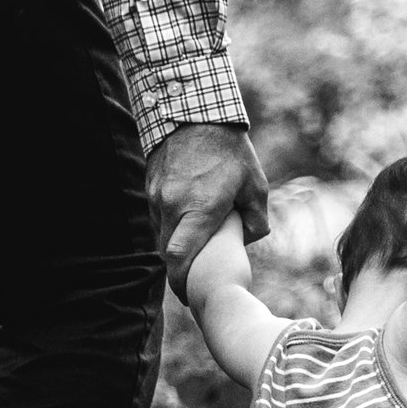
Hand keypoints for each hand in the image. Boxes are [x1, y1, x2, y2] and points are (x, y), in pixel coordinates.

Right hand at [148, 123, 270, 298]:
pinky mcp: (150, 187)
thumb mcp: (255, 185)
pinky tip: (184, 225)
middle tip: (192, 282)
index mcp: (199, 208)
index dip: (181, 282)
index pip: (181, 257)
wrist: (192, 111)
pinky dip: (169, 228)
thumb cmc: (230, 150)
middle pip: (167, 253)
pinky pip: (156, 218)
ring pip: (159, 236)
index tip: (188, 296)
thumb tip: (249, 239)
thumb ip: (256, 220)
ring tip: (192, 251)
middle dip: (178, 271)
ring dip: (173, 248)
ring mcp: (157, 196)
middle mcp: (172, 205)